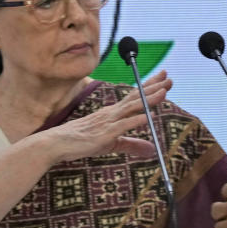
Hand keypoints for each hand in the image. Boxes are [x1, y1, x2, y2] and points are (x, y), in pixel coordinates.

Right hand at [44, 71, 171, 161]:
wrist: (58, 143)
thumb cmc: (82, 141)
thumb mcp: (112, 144)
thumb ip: (132, 145)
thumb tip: (152, 150)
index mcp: (113, 112)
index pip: (134, 95)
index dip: (149, 86)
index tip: (162, 77)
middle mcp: (112, 113)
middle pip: (136, 96)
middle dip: (154, 87)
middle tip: (168, 77)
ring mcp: (109, 121)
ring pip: (132, 107)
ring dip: (149, 99)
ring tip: (164, 92)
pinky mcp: (105, 133)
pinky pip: (124, 124)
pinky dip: (137, 119)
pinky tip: (148, 116)